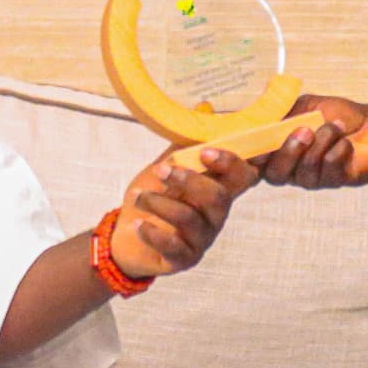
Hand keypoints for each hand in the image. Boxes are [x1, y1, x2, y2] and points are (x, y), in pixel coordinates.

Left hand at [110, 147, 258, 280]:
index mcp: (217, 188)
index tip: (205, 152)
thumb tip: (206, 108)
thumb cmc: (153, 197)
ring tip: (137, 196)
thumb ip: (184, 145)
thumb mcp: (166, 167)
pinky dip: (152, 232)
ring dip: (159, 203)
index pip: (243, 176)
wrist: (125, 234)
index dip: (232, 163)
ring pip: (190, 219)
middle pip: (218, 198)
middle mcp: (215, 215)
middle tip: (160, 171)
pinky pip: (173, 247)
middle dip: (189, 180)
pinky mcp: (183, 259)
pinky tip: (138, 223)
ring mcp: (201, 239)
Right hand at [258, 95, 367, 189]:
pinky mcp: (337, 181)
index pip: (255, 163)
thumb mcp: (306, 106)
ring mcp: (316, 178)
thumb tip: (256, 115)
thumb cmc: (338, 115)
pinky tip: (347, 142)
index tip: (245, 145)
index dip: (247, 158)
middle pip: (275, 175)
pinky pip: (329, 169)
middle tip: (305, 130)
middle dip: (288, 151)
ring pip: (304, 171)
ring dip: (321, 143)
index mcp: (281, 151)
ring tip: (335, 128)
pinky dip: (338, 149)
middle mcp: (295, 169)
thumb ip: (281, 112)